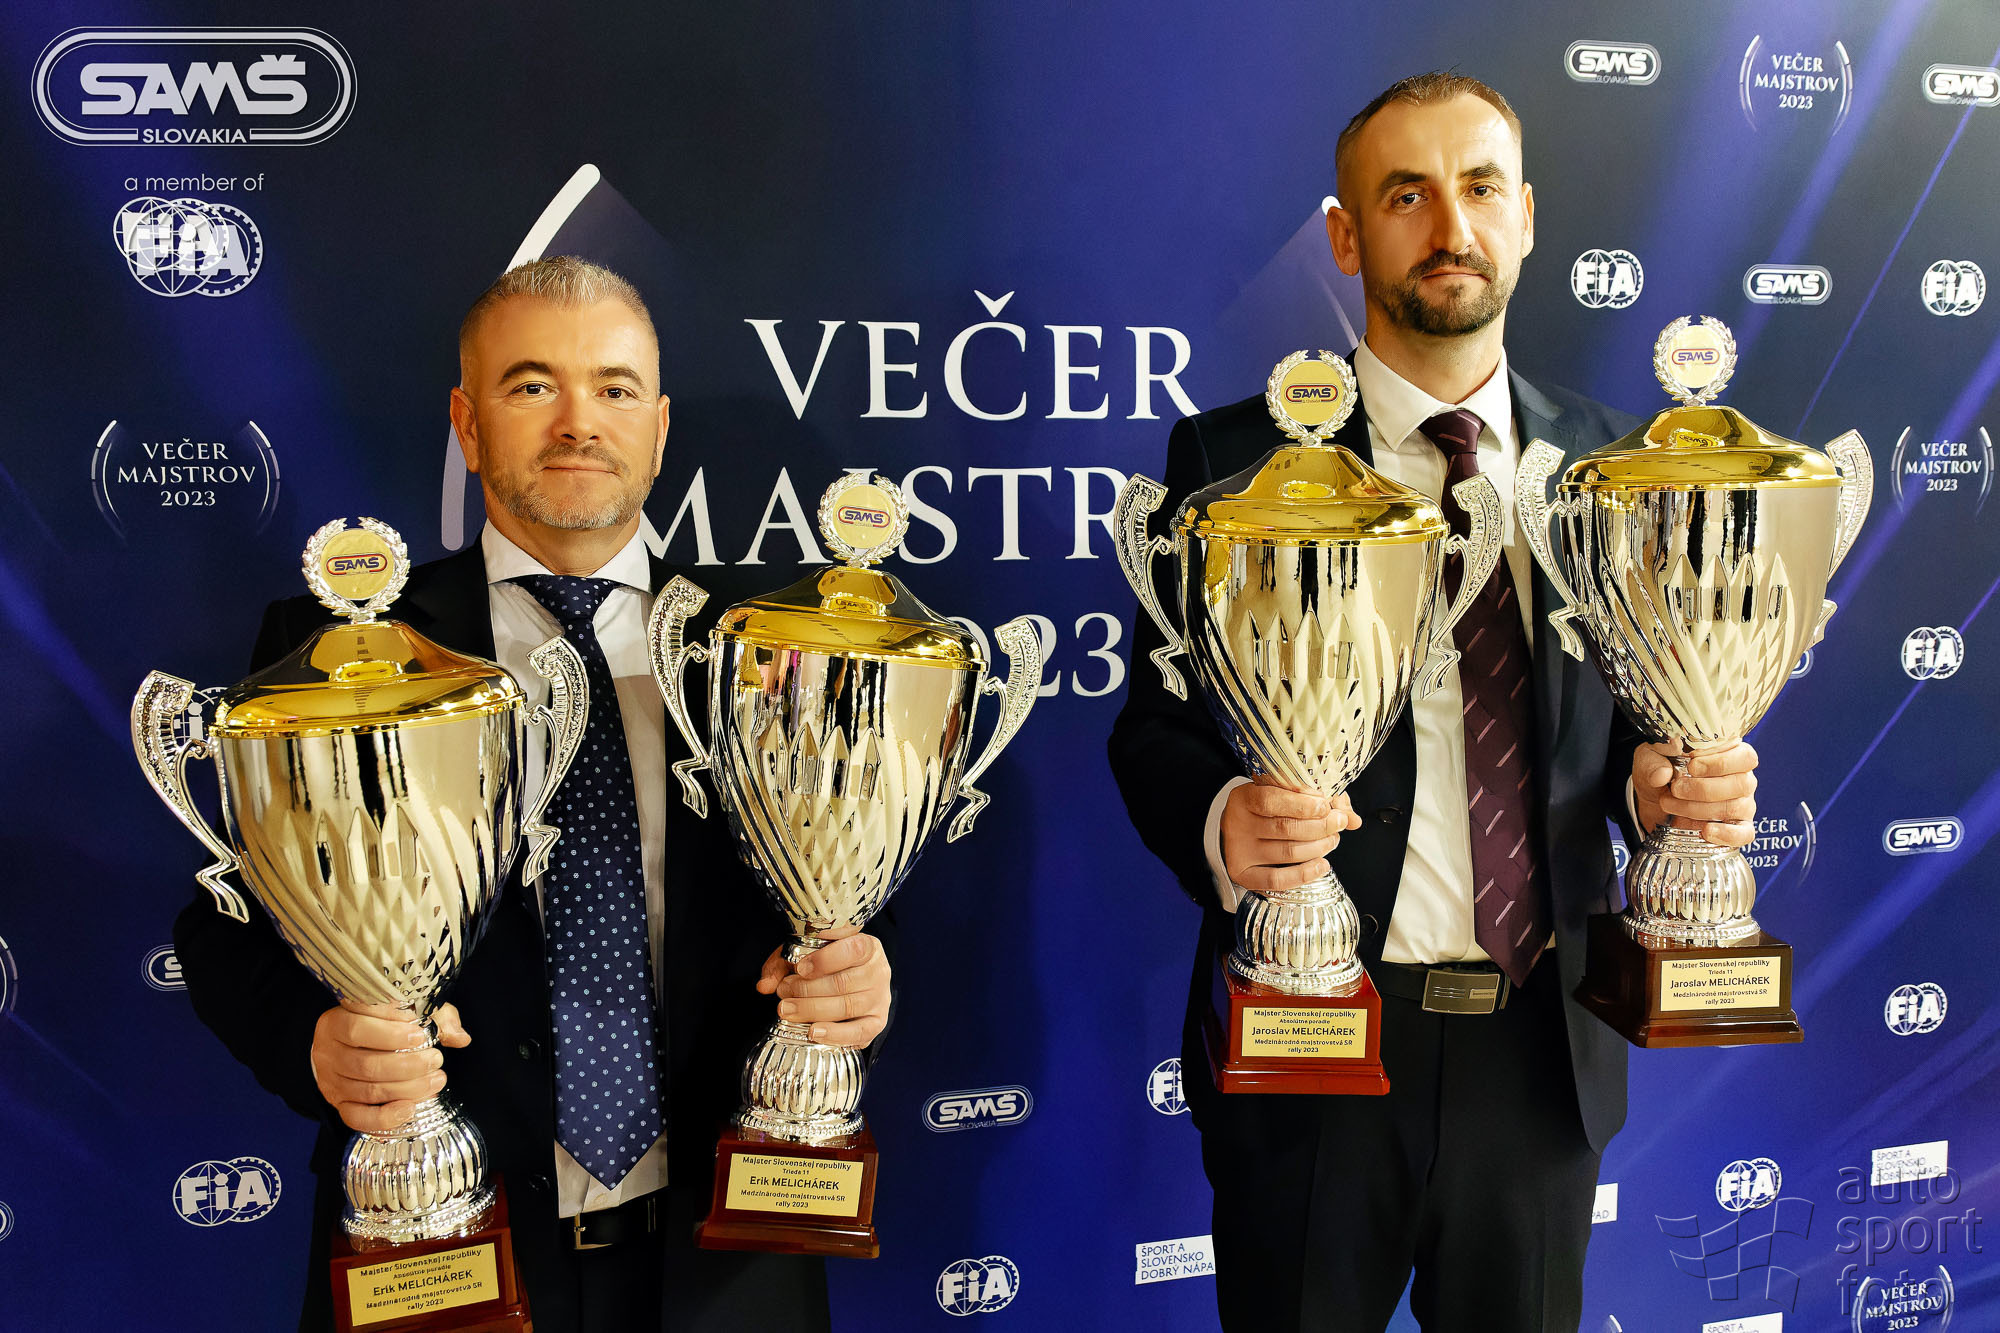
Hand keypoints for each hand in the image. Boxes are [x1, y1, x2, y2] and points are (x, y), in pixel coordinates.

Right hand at [310, 1000, 470, 1132]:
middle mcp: (328, 1052)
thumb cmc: (382, 1022)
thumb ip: (435, 1017)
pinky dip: (384, 1117)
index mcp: (337, 1021)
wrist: (350, 1044)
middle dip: (408, 1065)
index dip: (390, 1033)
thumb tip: (459, 1037)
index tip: (421, 1035)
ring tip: (435, 1080)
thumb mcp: (408, 1009)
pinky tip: (409, 1109)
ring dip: (407, 1089)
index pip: (358, 1027)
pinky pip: (357, 1117)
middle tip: (436, 1060)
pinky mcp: (339, 1104)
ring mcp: (331, 1080)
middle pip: (366, 1064)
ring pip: (367, 1090)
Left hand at [756, 926, 890, 1047]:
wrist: (854, 981)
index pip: (852, 949)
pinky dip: (835, 1033)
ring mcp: (879, 998)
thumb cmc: (829, 964)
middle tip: (783, 991)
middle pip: (842, 983)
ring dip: (812, 1009)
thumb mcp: (805, 954)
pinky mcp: (877, 1022)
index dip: (825, 959)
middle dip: (806, 989)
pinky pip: (858, 1032)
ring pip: (846, 1006)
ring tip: (787, 1009)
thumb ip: (783, 964)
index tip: (799, 967)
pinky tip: (814, 1031)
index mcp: (867, 946)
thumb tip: (764, 985)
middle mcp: (878, 971)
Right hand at [1220, 776, 1362, 895]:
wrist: (1237, 829)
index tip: (1326, 806)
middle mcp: (1238, 825)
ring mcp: (1239, 852)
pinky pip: (1276, 879)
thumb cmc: (1266, 809)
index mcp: (1244, 798)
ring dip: (1319, 847)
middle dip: (1320, 826)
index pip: (1272, 801)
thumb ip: (1319, 801)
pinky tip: (1322, 864)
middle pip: (1285, 828)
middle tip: (1339, 822)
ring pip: (1287, 853)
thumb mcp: (1286, 794)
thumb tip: (1352, 818)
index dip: (1303, 805)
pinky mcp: (1243, 874)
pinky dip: (1304, 874)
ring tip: (1332, 839)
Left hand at [1632, 741, 1758, 847]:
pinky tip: (1706, 830)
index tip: (1692, 766)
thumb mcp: (1650, 759)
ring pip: (1735, 808)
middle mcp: (1742, 779)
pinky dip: (1726, 834)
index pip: (1745, 756)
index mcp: (1731, 754)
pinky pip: (1744, 834)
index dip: (1720, 762)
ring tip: (1670, 804)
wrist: (1653, 798)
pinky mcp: (1737, 828)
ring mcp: (1742, 804)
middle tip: (1676, 789)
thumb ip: (1654, 763)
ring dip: (1699, 809)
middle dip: (1704, 788)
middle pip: (1741, 784)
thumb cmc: (1662, 771)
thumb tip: (1661, 774)